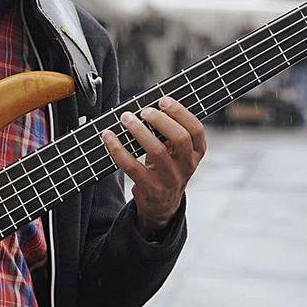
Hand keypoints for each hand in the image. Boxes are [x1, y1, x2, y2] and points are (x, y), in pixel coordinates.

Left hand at [101, 97, 206, 235]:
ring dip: (139, 131)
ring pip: (156, 151)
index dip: (180, 113)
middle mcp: (187, 166)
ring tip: (126, 118)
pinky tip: (109, 137)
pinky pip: (132, 166)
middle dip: (160, 120)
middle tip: (144, 110)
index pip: (196, 130)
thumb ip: (171, 133)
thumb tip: (150, 104)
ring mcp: (170, 179)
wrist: (162, 205)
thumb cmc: (167, 168)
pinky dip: (118, 149)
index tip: (163, 100)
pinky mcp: (150, 188)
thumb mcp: (177, 153)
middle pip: (180, 138)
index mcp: (197, 153)